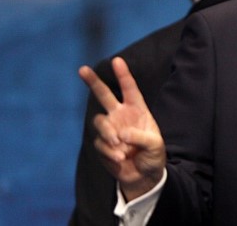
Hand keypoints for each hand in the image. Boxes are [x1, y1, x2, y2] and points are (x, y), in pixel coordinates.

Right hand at [79, 57, 165, 200]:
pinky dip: (110, 151)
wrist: (143, 176)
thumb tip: (120, 133)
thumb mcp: (155, 145)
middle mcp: (121, 116)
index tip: (117, 60)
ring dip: (108, 134)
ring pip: (99, 122)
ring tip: (121, 147)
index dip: (123, 74)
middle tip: (82, 69)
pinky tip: (120, 158)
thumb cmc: (153, 156)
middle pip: (103, 95)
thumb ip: (140, 137)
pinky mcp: (102, 144)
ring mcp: (110, 129)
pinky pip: (100, 143)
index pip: (129, 89)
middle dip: (93, 81)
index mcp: (137, 110)